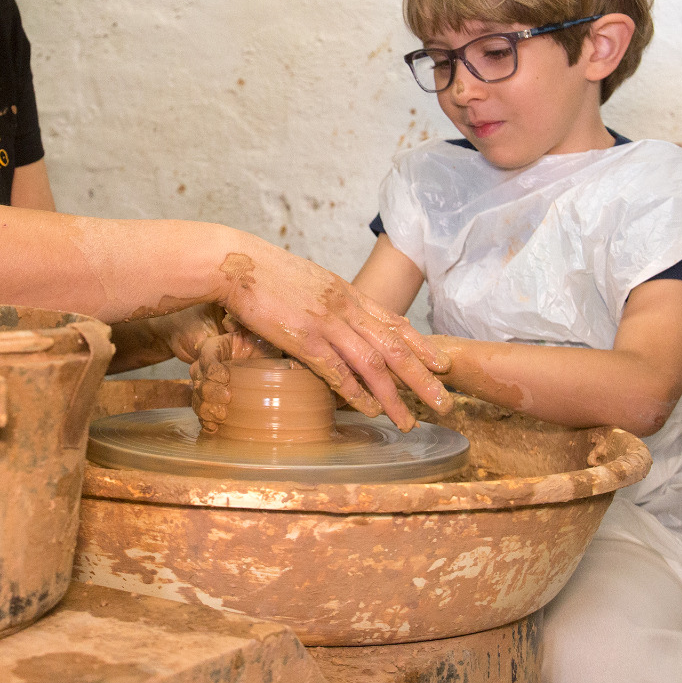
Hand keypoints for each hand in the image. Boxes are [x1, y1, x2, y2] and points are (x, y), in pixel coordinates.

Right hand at [189, 327, 280, 431]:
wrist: (266, 366)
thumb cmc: (262, 348)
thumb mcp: (258, 334)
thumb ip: (246, 327)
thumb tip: (231, 323)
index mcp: (215, 347)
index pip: (206, 356)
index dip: (212, 368)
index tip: (226, 377)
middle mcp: (206, 367)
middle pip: (198, 380)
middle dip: (211, 391)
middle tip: (228, 398)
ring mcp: (206, 386)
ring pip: (197, 398)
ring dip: (207, 409)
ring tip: (222, 415)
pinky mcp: (211, 403)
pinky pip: (200, 414)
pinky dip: (206, 422)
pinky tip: (214, 427)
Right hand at [210, 236, 451, 430]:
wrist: (236, 262)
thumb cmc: (266, 272)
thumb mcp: (310, 281)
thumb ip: (329, 301)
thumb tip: (338, 319)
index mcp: (347, 293)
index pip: (394, 322)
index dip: (421, 346)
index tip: (441, 364)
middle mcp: (345, 308)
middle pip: (395, 347)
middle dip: (423, 377)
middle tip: (444, 402)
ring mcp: (326, 323)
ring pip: (373, 363)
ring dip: (395, 396)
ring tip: (409, 420)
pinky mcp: (303, 337)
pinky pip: (336, 370)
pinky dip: (356, 393)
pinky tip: (370, 410)